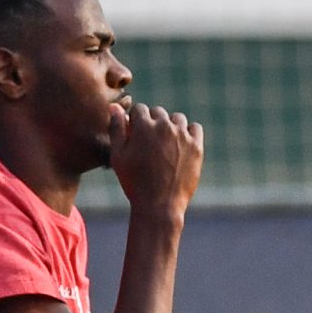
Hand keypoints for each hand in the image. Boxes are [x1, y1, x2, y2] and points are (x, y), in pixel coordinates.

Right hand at [108, 101, 205, 215]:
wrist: (159, 205)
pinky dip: (188, 132)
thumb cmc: (134, 182)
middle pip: (158, 112)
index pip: (140, 109)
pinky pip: (195, 128)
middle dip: (152, 122)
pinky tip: (181, 143)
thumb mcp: (118, 156)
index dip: (136, 121)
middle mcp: (164, 126)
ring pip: (177, 118)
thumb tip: (115, 107)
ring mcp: (182, 136)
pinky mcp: (196, 147)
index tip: (136, 134)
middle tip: (150, 142)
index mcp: (143, 126)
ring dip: (170, 126)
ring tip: (165, 143)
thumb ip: (116, 129)